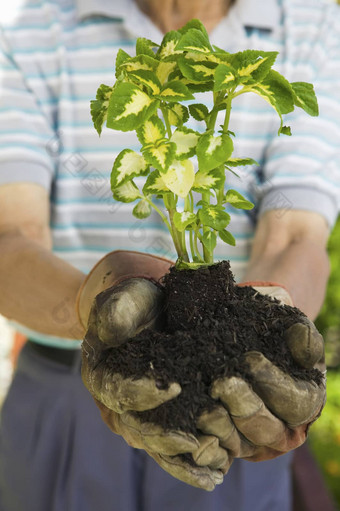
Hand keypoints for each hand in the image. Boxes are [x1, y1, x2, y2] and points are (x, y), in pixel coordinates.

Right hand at [80, 252, 229, 489]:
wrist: (148, 308)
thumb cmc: (133, 303)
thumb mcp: (122, 300)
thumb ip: (115, 312)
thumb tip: (114, 330)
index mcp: (102, 375)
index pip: (119, 391)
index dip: (143, 393)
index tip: (174, 387)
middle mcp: (119, 403)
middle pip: (138, 428)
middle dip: (167, 437)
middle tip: (197, 441)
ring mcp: (142, 415)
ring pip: (158, 445)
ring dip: (185, 459)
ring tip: (214, 468)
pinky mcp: (164, 418)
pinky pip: (174, 446)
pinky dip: (193, 461)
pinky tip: (218, 471)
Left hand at [198, 284, 325, 461]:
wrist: (239, 336)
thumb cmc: (268, 332)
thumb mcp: (287, 326)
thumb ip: (300, 334)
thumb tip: (301, 334)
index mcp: (305, 404)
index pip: (296, 403)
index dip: (274, 383)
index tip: (250, 359)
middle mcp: (281, 430)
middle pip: (265, 429)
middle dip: (244, 406)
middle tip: (221, 383)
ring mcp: (251, 443)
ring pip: (237, 444)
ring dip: (219, 427)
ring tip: (203, 408)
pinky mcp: (222, 447)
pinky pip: (212, 452)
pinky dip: (202, 444)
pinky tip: (190, 433)